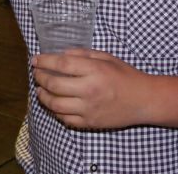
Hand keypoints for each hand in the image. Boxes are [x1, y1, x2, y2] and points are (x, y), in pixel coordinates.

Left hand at [31, 49, 147, 128]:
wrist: (143, 100)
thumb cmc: (125, 75)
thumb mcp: (106, 57)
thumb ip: (82, 54)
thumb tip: (61, 54)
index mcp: (94, 70)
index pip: (61, 64)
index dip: (44, 61)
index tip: (35, 59)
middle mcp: (89, 90)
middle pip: (53, 84)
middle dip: (39, 77)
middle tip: (36, 73)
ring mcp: (88, 109)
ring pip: (54, 104)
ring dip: (42, 96)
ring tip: (40, 89)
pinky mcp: (89, 123)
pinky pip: (64, 118)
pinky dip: (54, 110)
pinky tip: (53, 103)